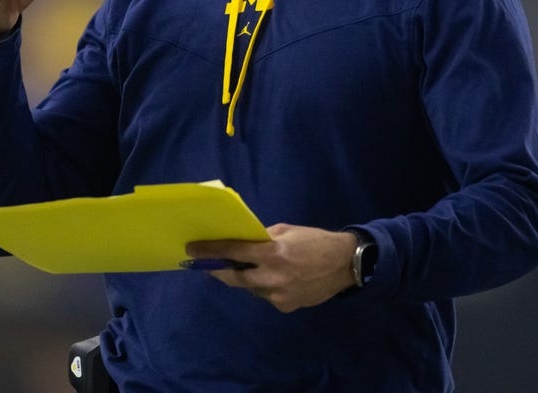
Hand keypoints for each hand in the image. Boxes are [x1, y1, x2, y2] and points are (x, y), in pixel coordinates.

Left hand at [185, 223, 356, 312]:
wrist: (346, 264)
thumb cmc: (314, 241)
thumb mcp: (286, 231)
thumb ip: (262, 239)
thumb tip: (241, 243)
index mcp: (272, 253)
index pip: (233, 251)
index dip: (210, 251)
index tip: (191, 250)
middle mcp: (272, 277)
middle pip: (234, 277)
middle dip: (217, 270)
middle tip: (205, 265)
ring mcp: (279, 295)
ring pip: (250, 288)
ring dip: (245, 277)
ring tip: (247, 267)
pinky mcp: (286, 306)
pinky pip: (265, 295)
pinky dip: (263, 285)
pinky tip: (272, 277)